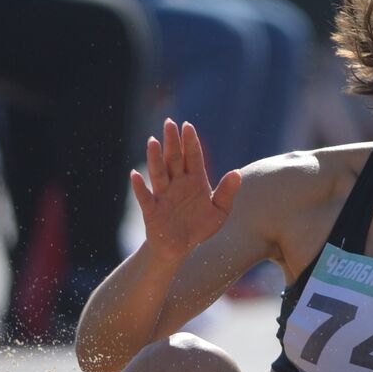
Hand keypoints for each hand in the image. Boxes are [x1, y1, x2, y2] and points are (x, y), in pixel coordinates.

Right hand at [129, 119, 240, 260]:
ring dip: (155, 158)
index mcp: (194, 181)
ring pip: (159, 173)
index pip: (192, 157)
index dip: (190, 142)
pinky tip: (135, 175)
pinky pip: (145, 197)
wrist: (180, 248)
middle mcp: (177, 184)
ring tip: (152, 141)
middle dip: (172, 142)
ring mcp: (164, 195)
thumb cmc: (199, 227)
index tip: (188, 126)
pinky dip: (139, 187)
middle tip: (169, 122)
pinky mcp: (152, 210)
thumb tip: (237, 173)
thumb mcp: (218, 212)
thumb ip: (227, 193)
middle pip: (174, 159)